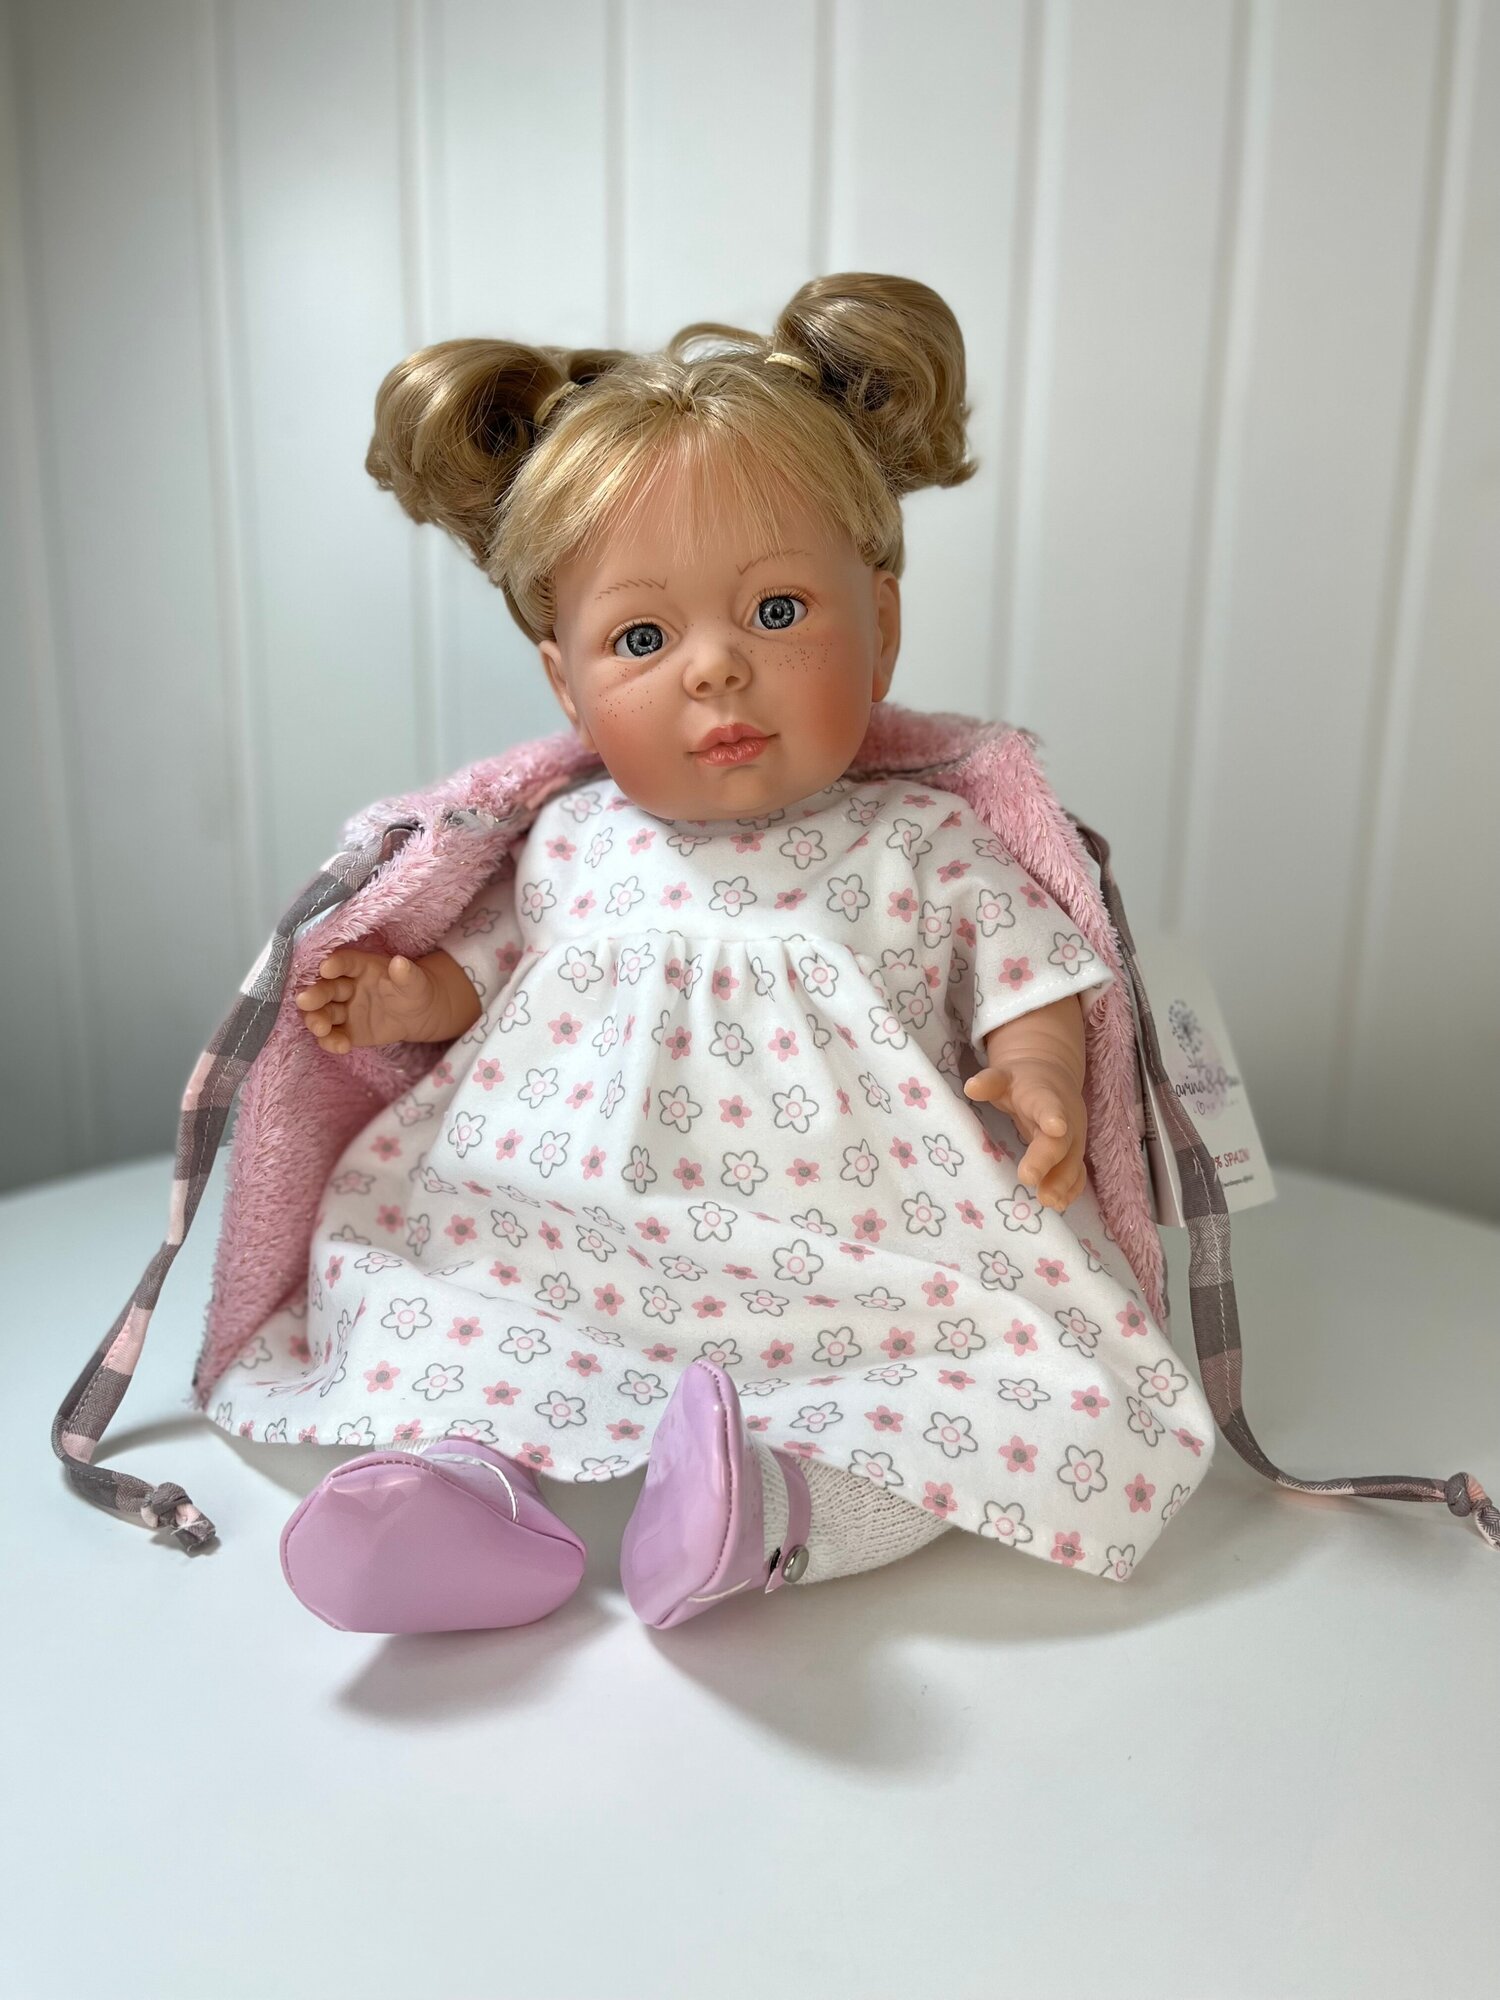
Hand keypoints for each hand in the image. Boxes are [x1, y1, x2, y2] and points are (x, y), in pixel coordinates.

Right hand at [294, 949, 446, 1052]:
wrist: (417, 1013)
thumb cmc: (413, 989)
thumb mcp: (415, 981)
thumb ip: (406, 974)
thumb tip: (400, 963)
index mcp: (361, 967)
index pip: (344, 963)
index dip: (335, 964)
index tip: (326, 968)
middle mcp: (346, 985)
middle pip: (325, 989)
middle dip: (314, 995)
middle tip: (305, 1001)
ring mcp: (343, 1009)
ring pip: (323, 1013)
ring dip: (316, 1020)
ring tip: (320, 1029)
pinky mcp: (345, 1030)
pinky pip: (333, 1036)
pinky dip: (331, 1042)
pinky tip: (341, 1047)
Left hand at [963, 1058, 1087, 1211]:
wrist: (1051, 1078)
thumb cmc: (1020, 1082)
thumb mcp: (1003, 1077)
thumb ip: (989, 1082)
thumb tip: (971, 1087)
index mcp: (1044, 1095)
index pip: (1048, 1105)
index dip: (1052, 1116)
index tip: (1056, 1128)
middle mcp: (1066, 1118)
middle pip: (1060, 1141)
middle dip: (1047, 1160)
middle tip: (1028, 1178)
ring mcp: (1073, 1137)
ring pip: (1072, 1161)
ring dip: (1062, 1182)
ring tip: (1049, 1202)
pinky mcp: (1074, 1153)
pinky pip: (1077, 1172)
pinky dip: (1071, 1188)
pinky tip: (1060, 1204)